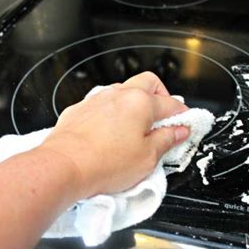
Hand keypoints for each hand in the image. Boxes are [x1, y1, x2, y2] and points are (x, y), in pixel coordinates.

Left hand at [42, 72, 189, 197]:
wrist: (63, 166)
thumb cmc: (104, 163)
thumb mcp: (147, 157)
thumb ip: (166, 140)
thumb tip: (178, 131)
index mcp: (140, 103)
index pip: (171, 104)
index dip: (182, 115)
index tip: (185, 125)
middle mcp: (118, 94)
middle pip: (148, 82)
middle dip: (161, 95)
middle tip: (164, 117)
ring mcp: (97, 99)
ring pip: (123, 90)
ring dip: (135, 102)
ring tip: (137, 126)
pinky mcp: (80, 109)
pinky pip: (102, 103)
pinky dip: (113, 112)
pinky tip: (111, 131)